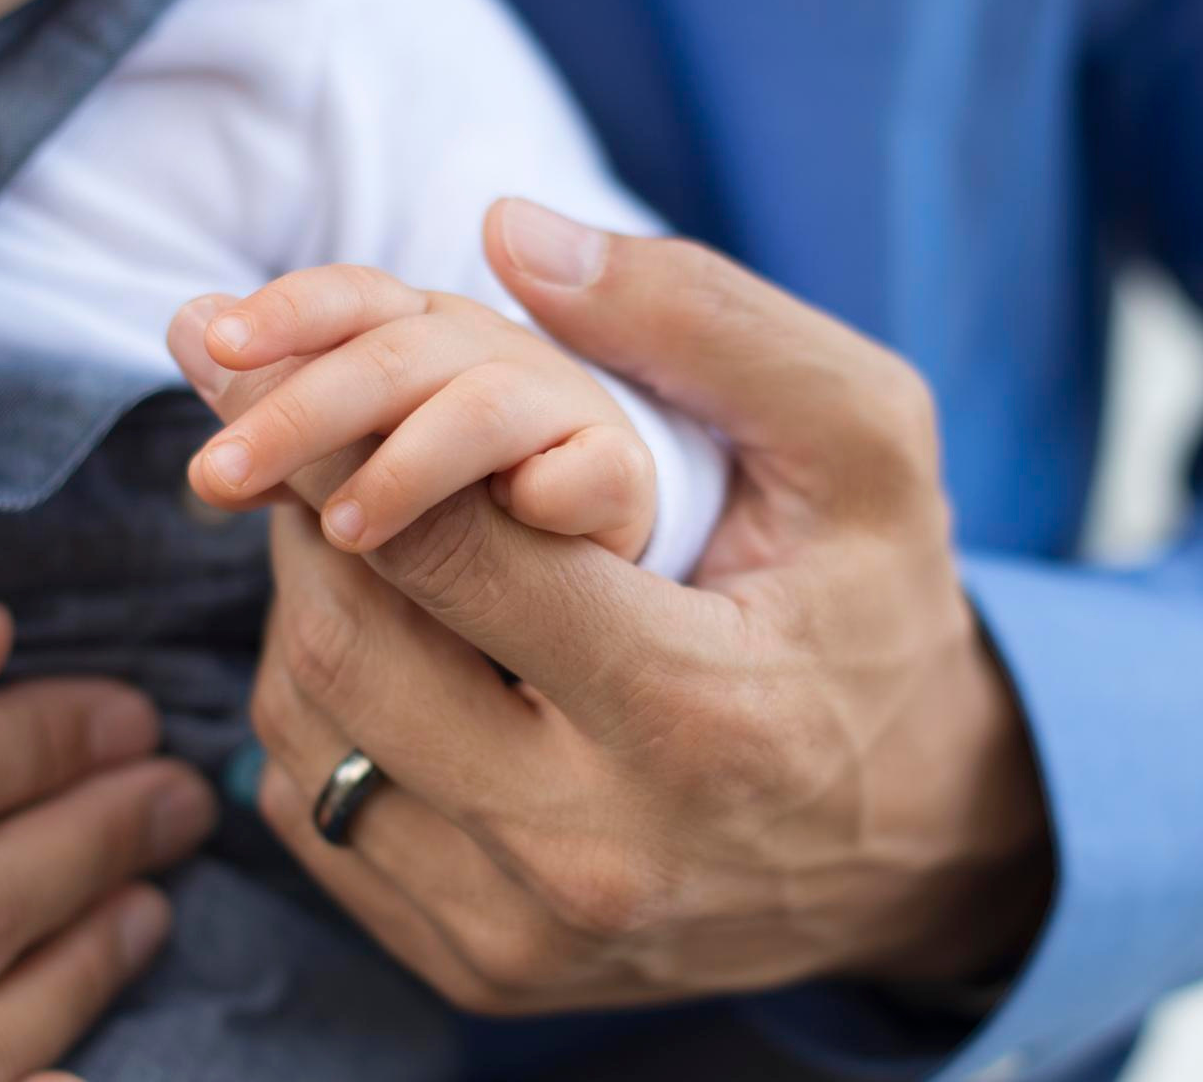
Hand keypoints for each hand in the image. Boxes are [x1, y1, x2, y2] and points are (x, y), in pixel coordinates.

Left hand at [166, 200, 1052, 1014]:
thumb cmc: (880, 619)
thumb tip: (508, 229)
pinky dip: (315, 717)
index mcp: (691, 711)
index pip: (447, 552)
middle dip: (303, 518)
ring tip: (353, 535)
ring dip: (300, 608)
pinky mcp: (476, 973)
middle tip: (307, 444)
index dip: (340, 438)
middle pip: (344, 649)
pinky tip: (387, 648)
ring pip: (307, 739)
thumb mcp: (865, 449)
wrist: (920, 846)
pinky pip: (315, 819)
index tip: (283, 365)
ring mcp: (522, 933)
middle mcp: (591, 851)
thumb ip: (706, 322)